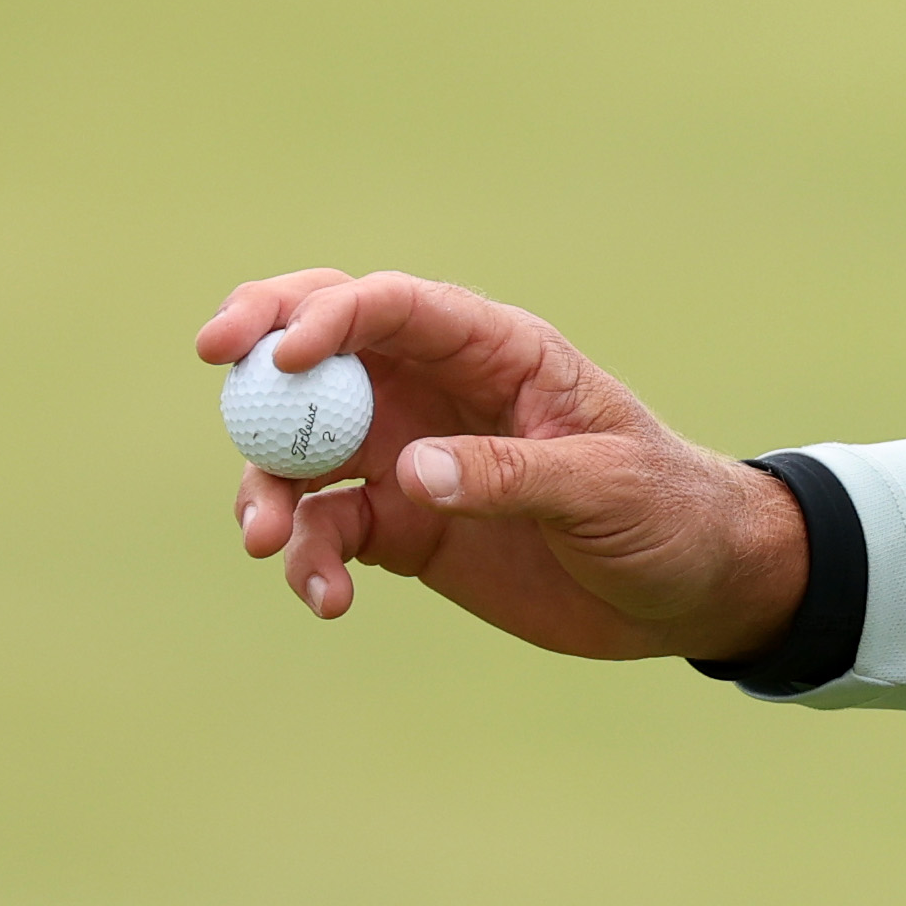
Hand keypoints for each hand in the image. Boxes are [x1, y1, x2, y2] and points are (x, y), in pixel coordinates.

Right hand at [194, 269, 806, 659]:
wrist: (691, 589)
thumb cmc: (668, 512)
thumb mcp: (604, 489)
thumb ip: (510, 476)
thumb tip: (408, 471)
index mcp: (498, 352)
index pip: (396, 306)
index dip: (329, 314)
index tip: (277, 356)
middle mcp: (440, 390)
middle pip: (326, 345)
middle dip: (261, 342)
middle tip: (214, 360)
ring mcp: (411, 456)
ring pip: (304, 447)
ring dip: (267, 483)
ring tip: (267, 541)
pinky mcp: (402, 526)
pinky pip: (325, 528)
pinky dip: (307, 558)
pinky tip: (327, 598)